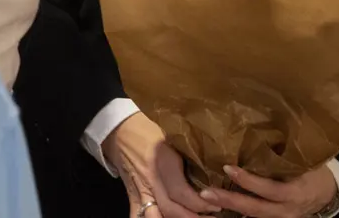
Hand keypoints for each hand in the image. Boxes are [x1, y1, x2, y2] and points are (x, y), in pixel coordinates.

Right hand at [102, 112, 217, 217]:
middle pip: (169, 209)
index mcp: (162, 160)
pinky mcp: (131, 197)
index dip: (200, 203)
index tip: (216, 206)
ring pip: (154, 216)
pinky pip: (137, 216)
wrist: (122, 129)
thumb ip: (190, 155)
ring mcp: (138, 190)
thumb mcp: (174, 138)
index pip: (180, 192)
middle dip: (191, 217)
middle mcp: (150, 178)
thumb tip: (214, 171)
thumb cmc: (153, 130)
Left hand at [200, 164, 337, 217]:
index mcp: (295, 192)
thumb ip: (284, 157)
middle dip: (229, 200)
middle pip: (254, 208)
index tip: (228, 168)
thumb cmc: (316, 171)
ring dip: (228, 208)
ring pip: (251, 216)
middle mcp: (286, 210)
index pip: (269, 189)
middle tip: (206, 193)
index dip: (249, 181)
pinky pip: (252, 217)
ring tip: (207, 198)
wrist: (328, 194)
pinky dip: (235, 213)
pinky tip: (217, 206)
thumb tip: (257, 135)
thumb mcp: (305, 162)